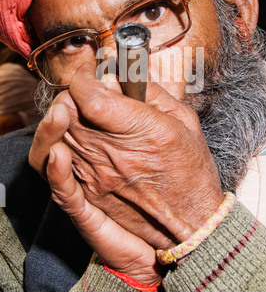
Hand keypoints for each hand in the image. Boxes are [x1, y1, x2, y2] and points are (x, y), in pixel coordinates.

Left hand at [29, 63, 223, 281]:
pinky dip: (48, 146)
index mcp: (142, 131)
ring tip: (72, 106)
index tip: (91, 70)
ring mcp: (96, 175)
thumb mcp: (184, 119)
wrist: (191, 220)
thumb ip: (150, 92)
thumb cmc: (191, 169)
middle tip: (87, 87)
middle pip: (68, 111)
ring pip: (57, 134)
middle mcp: (113, 153)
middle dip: (73, 91)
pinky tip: (56, 137)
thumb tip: (117, 74)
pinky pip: (52, 167)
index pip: (91, 96)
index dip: (84, 76)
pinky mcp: (88, 192)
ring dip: (60, 114)